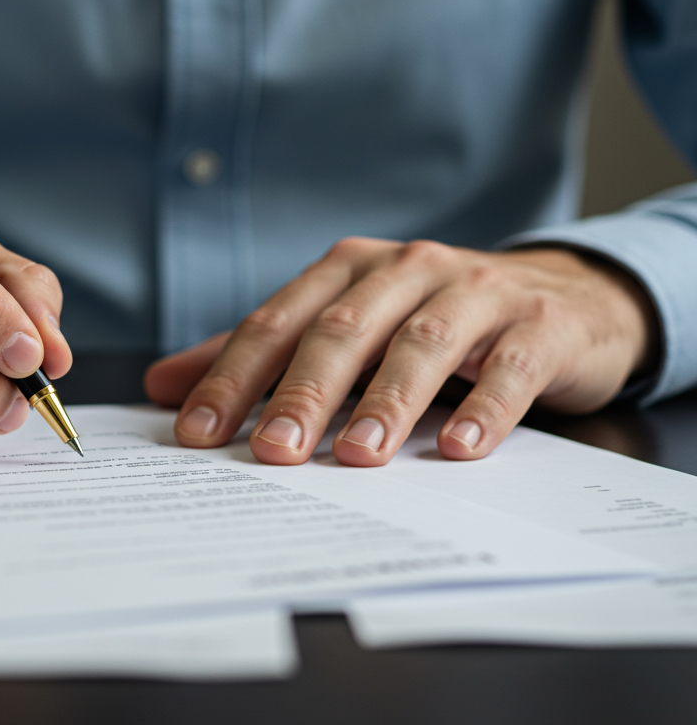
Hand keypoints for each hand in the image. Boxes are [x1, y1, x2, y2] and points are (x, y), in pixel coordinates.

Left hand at [144, 238, 656, 465]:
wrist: (563, 298)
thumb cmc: (432, 319)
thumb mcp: (345, 329)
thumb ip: (260, 357)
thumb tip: (162, 386)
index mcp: (347, 270)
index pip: (277, 323)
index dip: (234, 376)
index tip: (198, 432)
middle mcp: (406, 269)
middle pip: (342, 330)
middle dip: (304, 392)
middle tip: (274, 453)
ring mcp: (476, 290)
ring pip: (423, 342)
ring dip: (388, 401)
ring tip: (359, 456)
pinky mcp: (539, 324)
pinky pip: (509, 366)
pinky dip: (485, 407)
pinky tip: (460, 448)